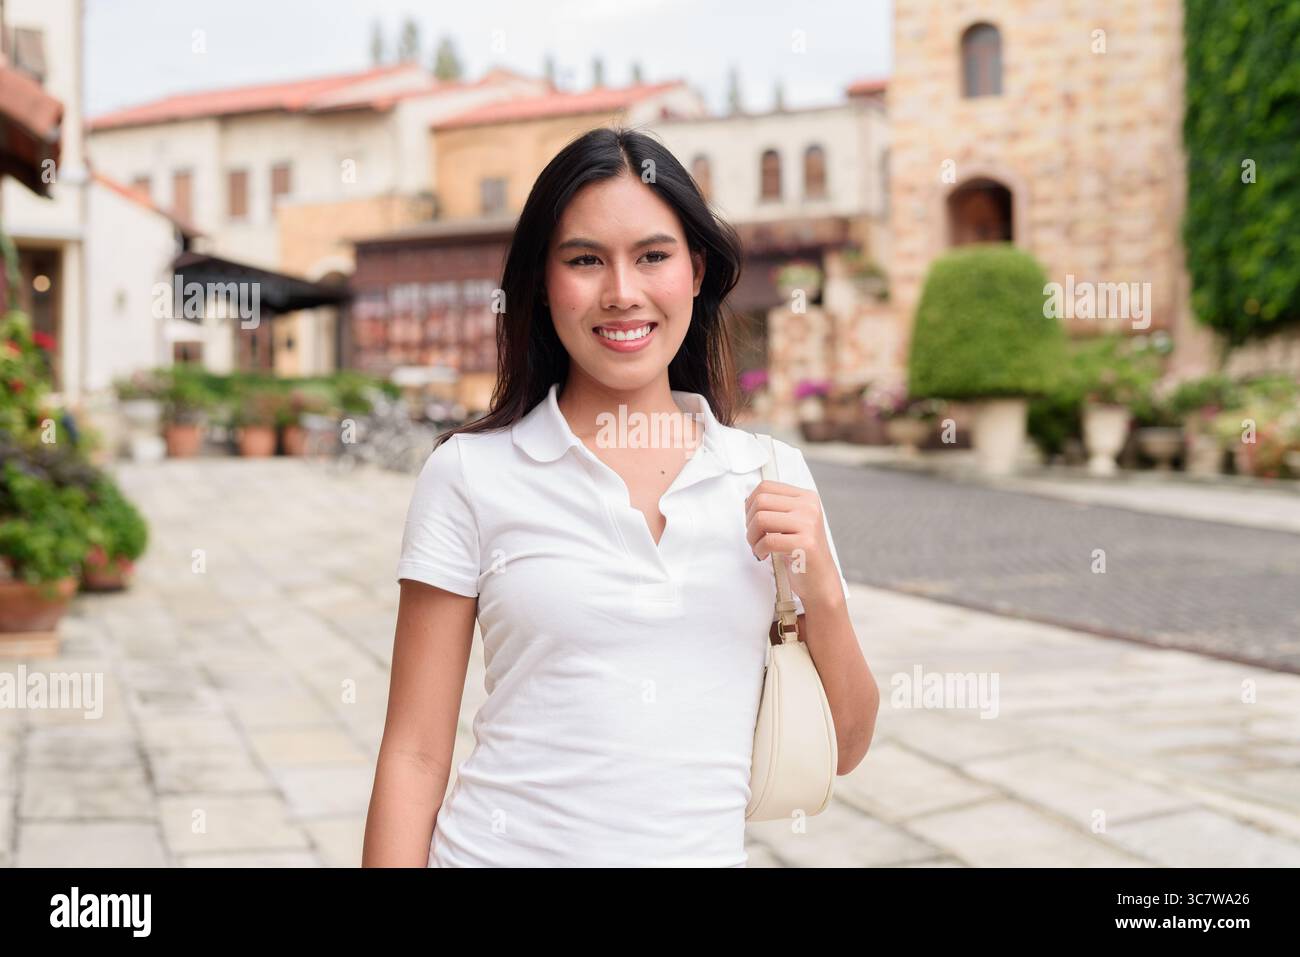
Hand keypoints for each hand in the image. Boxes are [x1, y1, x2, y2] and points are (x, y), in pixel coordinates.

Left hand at [744, 478, 839, 605]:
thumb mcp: (792, 522)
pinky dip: (759, 549)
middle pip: (761, 501)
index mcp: (806, 497)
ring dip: (752, 537)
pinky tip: (764, 555)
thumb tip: (747, 500)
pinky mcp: (806, 543)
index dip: (750, 504)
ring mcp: (809, 524)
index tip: (752, 520)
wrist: (820, 579)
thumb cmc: (801, 551)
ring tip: (758, 546)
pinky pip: (768, 540)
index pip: (766, 486)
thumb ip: (775, 507)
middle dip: (749, 521)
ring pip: (761, 519)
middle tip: (754, 536)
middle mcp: (809, 507)